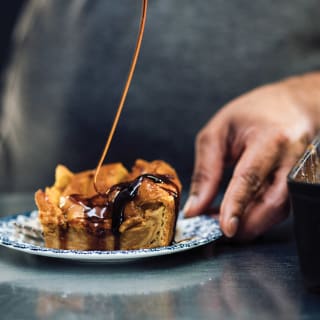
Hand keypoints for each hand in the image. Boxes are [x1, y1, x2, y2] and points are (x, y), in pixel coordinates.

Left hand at [184, 74, 319, 239]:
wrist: (290, 106)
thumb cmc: (252, 113)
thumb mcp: (218, 132)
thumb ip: (206, 171)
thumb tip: (195, 207)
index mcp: (270, 139)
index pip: (251, 178)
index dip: (236, 205)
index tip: (224, 228)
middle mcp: (292, 159)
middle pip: (272, 203)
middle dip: (244, 225)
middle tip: (216, 230)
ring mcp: (299, 173)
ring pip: (277, 211)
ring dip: (248, 223)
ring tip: (221, 220)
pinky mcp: (297, 184)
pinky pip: (278, 208)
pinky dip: (255, 216)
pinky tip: (237, 213)